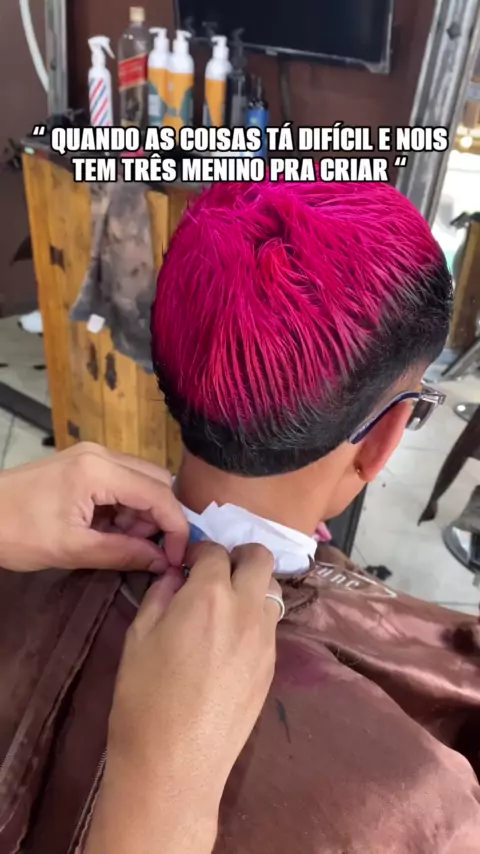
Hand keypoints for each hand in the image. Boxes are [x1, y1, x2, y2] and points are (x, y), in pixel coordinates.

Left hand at [0, 442, 187, 572]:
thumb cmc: (17, 532)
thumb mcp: (72, 549)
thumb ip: (123, 553)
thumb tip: (164, 563)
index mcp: (99, 471)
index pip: (159, 494)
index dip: (176, 528)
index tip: (176, 558)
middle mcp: (102, 454)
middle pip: (157, 481)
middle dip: (160, 519)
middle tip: (146, 550)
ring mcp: (93, 455)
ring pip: (142, 481)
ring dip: (143, 514)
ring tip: (121, 542)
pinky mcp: (85, 463)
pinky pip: (123, 481)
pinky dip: (126, 507)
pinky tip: (109, 529)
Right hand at [88, 542, 281, 853]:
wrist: (175, 763)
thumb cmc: (144, 697)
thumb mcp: (138, 637)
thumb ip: (160, 596)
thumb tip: (175, 577)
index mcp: (209, 594)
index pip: (214, 550)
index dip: (199, 551)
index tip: (187, 563)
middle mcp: (246, 608)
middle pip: (260, 558)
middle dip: (239, 556)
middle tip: (216, 574)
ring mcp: (265, 638)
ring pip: (272, 591)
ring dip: (252, 586)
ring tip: (226, 607)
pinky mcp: (273, 666)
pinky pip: (270, 626)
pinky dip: (255, 619)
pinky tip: (231, 642)